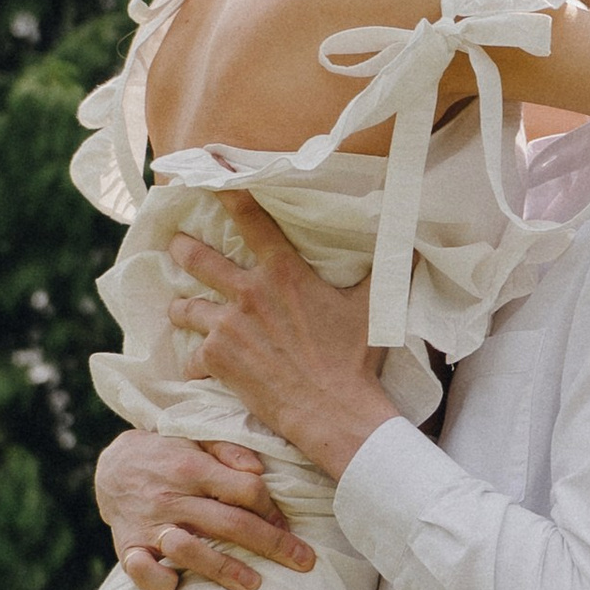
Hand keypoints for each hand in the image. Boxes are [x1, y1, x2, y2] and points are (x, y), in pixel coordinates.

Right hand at [93, 431, 317, 589]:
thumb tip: (258, 471)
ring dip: (224, 569)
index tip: (288, 526)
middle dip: (272, 545)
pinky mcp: (128, 547)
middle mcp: (173, 497)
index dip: (273, 510)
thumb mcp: (197, 439)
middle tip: (303, 562)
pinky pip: (141, 571)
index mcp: (193, 468)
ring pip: (191, 550)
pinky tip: (178, 586)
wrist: (112, 465)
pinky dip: (159, 581)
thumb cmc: (169, 456)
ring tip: (254, 585)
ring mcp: (150, 525)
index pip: (246, 491)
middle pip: (231, 524)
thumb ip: (229, 450)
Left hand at [165, 195, 400, 481]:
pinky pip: (192, 358)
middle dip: (183, 248)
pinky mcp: (218, 361)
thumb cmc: (354, 359)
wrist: (334, 410)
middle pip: (199, 259)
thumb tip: (414, 240)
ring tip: (178, 309)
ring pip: (186, 309)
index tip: (210, 178)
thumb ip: (388, 268)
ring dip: (181, 309)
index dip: (227, 194)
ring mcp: (228, 326)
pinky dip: (193, 364)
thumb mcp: (374, 307)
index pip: (250, 220)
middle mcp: (248, 292)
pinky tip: (196, 368)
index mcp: (283, 272)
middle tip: (175, 244)